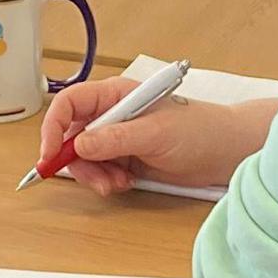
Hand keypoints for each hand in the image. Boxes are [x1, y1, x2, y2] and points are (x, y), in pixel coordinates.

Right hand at [32, 74, 277, 198]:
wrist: (227, 152)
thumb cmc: (200, 131)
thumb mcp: (156, 134)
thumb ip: (116, 139)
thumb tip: (79, 145)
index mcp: (116, 95)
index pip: (70, 105)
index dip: (54, 128)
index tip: (50, 155)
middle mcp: (112, 113)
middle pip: (72, 135)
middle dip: (78, 161)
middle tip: (97, 181)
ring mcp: (118, 137)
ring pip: (84, 157)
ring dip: (95, 175)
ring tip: (118, 183)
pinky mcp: (126, 157)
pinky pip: (100, 170)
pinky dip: (106, 181)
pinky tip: (126, 182)